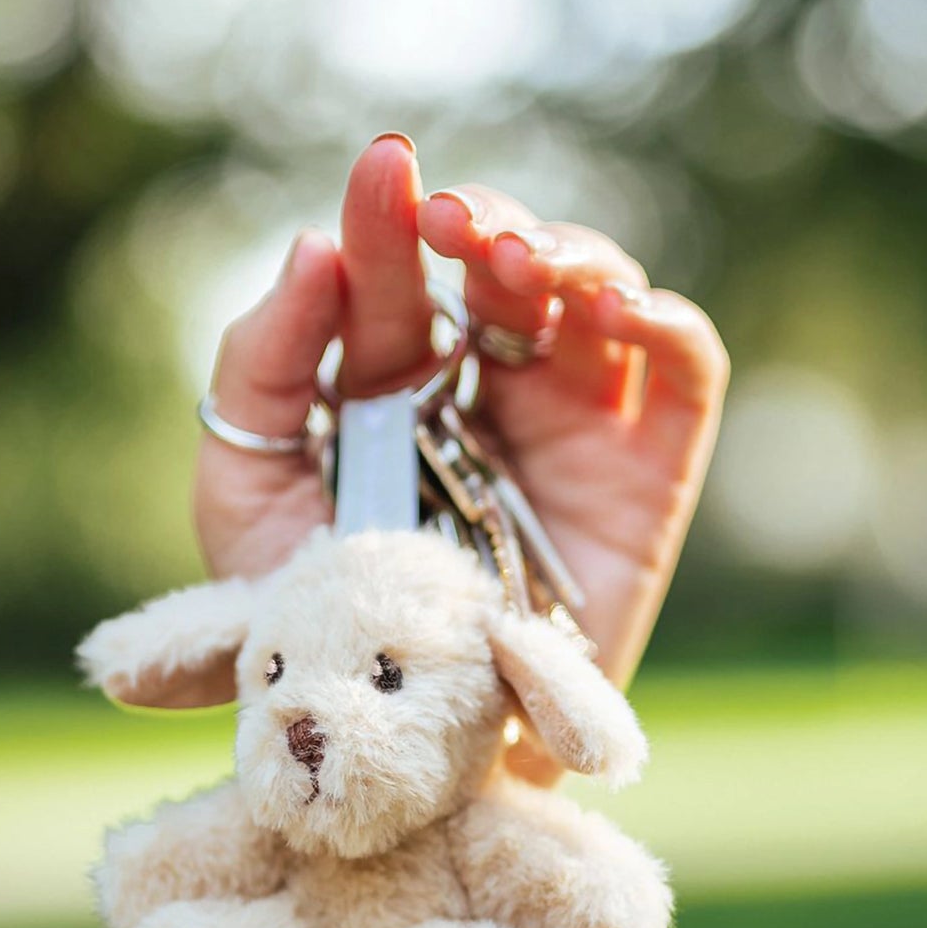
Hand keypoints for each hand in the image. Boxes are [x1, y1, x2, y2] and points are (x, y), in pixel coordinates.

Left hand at [194, 134, 727, 692]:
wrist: (401, 746)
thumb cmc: (315, 629)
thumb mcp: (243, 497)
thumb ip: (255, 375)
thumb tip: (311, 249)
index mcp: (389, 393)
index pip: (396, 285)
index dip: (387, 223)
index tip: (379, 180)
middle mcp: (483, 396)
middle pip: (504, 271)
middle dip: (486, 224)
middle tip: (453, 221)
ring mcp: (568, 428)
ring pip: (596, 296)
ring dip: (570, 253)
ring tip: (520, 263)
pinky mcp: (644, 474)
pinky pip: (682, 371)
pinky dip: (664, 319)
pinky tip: (612, 309)